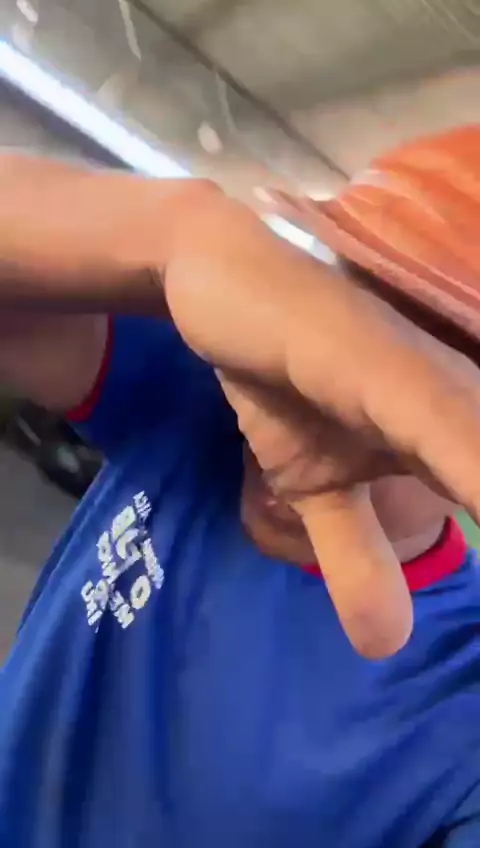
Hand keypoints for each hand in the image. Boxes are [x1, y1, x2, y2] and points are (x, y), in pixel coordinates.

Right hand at [164, 205, 479, 656]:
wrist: (219, 279)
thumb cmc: (286, 372)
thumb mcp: (320, 485)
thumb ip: (358, 555)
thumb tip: (383, 645)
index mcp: (459, 425)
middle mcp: (458, 393)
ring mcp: (421, 369)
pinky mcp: (371, 350)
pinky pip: (435, 414)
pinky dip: (469, 462)